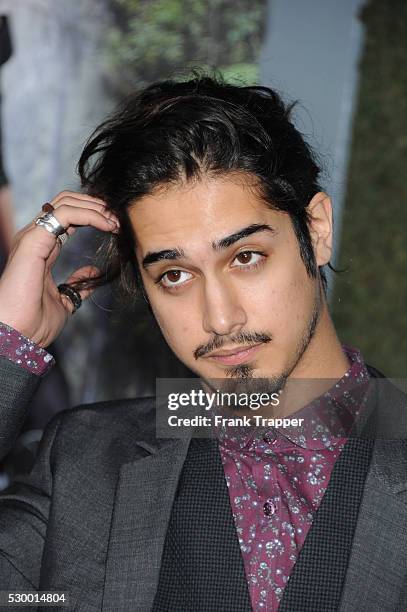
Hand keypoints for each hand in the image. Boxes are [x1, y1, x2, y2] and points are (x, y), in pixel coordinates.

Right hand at [0, 191, 119, 346]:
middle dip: (97, 206)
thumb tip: (93, 274)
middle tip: (119, 219)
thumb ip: (78, 285)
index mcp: (41, 249)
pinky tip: (107, 226)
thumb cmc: (34, 323)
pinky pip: (65, 213)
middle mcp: (35, 238)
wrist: (18, 336)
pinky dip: (91, 214)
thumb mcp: (65, 301)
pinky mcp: (34, 239)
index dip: (93, 216)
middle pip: (67, 202)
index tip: (116, 228)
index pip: (68, 218)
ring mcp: (33, 236)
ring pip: (66, 202)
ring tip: (116, 222)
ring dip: (96, 208)